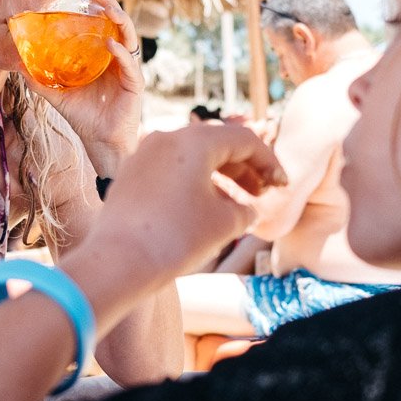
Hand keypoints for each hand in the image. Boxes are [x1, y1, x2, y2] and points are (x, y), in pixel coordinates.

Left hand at [16, 0, 143, 176]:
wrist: (100, 142)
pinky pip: (129, 63)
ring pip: (128, 36)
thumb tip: (17, 64)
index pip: (104, 23)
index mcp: (104, 55)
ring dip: (119, 19)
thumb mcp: (57, 94)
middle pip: (118, 22)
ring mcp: (128, 69)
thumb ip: (40, 79)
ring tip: (106, 7)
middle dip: (109, 2)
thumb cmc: (84, 117)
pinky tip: (110, 44)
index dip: (98, 4)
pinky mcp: (134, 84)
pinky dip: (121, 52)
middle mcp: (119, 58)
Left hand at [86, 125, 286, 281]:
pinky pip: (170, 169)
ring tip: (236, 203)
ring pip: (192, 156)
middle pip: (217, 143)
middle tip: (261, 193)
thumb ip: (245, 209)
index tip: (282, 186)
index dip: (269, 162)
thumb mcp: (225, 223)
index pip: (244, 140)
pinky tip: (204, 207)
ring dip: (219, 175)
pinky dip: (193, 182)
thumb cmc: (176, 239)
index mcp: (194, 140)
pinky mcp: (130, 175)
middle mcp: (166, 138)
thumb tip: (246, 208)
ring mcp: (144, 155)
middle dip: (244, 168)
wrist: (118, 263)